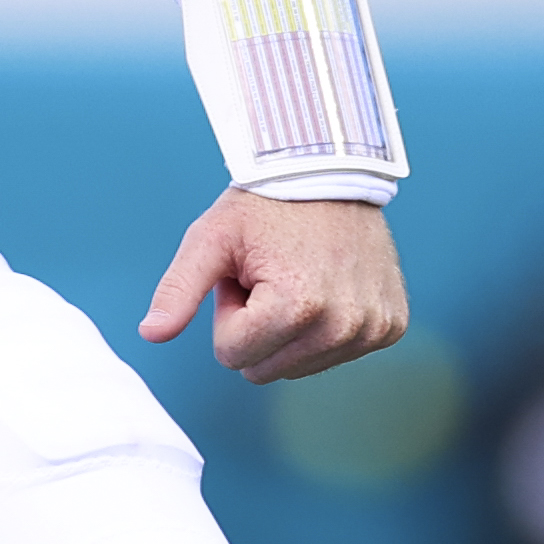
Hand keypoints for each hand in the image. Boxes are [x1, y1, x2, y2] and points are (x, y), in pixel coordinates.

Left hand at [139, 190, 405, 384]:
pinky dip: (323, 327)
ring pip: (299, 367)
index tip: (245, 273)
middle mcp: (344, 326)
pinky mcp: (392, 327)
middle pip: (265, 368)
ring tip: (295, 276)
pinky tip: (326, 284)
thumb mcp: (209, 239)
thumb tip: (151, 334)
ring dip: (288, 328)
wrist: (329, 175)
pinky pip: (337, 354)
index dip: (228, 311)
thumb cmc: (264, 206)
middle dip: (256, 325)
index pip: (232, 355)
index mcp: (297, 308)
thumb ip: (177, 290)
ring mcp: (374, 329)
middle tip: (269, 275)